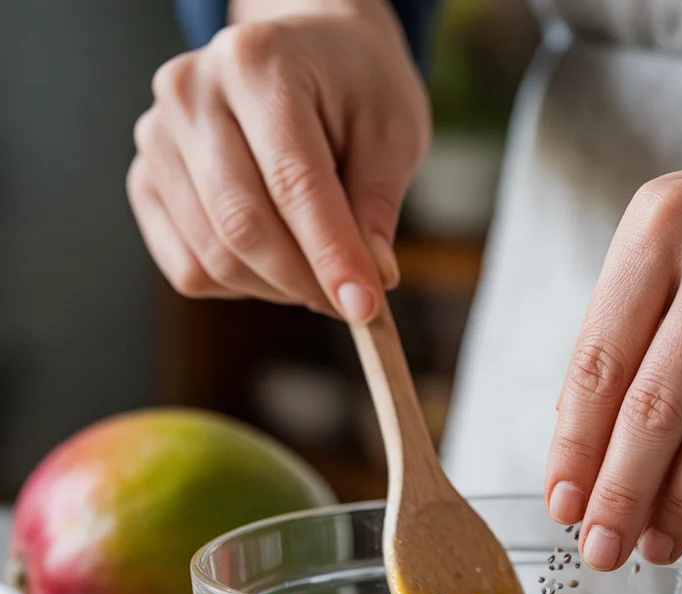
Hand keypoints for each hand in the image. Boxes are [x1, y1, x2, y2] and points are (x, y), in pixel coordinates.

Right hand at [127, 1, 429, 320]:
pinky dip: (241, 284)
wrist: (309, 58)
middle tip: (354, 302)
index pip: (292, 183)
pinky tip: (277, 260)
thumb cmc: (355, 88)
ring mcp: (157, 139)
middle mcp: (191, 94)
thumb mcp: (392, 130)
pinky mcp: (147, 183)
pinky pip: (189, 268)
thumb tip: (369, 282)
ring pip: (215, 258)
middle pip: (243, 226)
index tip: (365, 307)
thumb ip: (377, 205)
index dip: (331, 256)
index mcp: (256, 64)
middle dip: (306, 282)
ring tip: (320, 269)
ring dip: (278, 288)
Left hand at [546, 111, 681, 569]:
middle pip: (657, 402)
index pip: (600, 360)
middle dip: (621, 492)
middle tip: (600, 551)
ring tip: (656, 546)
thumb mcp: (677, 241)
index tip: (562, 508)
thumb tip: (580, 448)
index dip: (575, 447)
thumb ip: (628, 331)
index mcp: (662, 225)